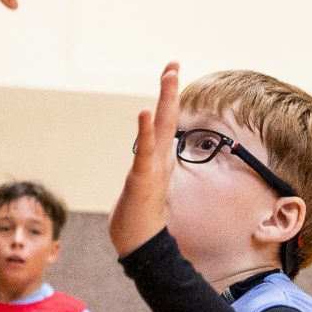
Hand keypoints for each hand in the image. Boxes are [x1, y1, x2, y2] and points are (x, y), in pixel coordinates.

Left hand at [111, 63, 180, 255]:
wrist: (140, 247)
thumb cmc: (138, 220)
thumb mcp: (142, 187)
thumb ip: (145, 172)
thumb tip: (146, 166)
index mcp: (158, 160)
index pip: (164, 123)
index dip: (168, 98)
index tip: (171, 72)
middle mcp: (159, 160)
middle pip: (167, 118)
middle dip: (170, 90)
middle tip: (173, 64)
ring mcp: (153, 168)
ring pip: (161, 128)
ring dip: (165, 101)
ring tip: (169, 75)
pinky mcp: (143, 179)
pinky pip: (145, 151)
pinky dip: (146, 131)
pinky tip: (145, 111)